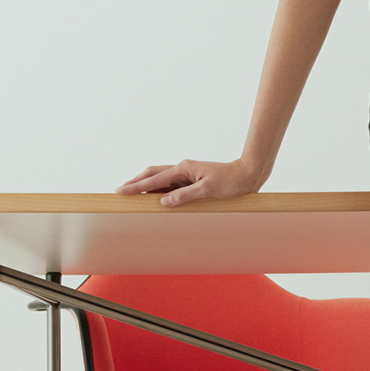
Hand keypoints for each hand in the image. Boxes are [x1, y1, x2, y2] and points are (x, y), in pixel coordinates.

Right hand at [117, 158, 263, 206]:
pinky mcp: (193, 180)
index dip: (137, 186)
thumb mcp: (208, 190)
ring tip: (133, 193)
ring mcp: (188, 174)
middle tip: (121, 190)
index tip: (121, 191)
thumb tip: (163, 201)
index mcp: (184, 169)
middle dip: (136, 181)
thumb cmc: (231, 181)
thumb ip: (184, 195)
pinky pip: (172, 185)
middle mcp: (183, 169)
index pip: (154, 179)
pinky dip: (161, 190)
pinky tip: (156, 198)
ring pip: (161, 179)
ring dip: (147, 185)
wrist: (248, 174)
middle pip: (153, 174)